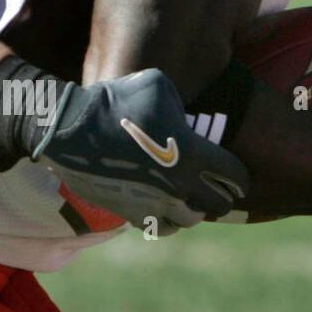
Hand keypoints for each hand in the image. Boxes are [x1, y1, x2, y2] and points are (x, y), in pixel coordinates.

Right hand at [33, 68, 248, 230]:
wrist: (71, 128)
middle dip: (221, 199)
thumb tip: (184, 114)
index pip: (235, 176)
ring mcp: (154, 201)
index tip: (238, 179)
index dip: (240, 178)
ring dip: (193, 212)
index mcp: (192, 152)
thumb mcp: (158, 85)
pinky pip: (159, 227)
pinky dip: (167, 221)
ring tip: (189, 202)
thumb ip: (181, 103)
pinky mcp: (130, 212)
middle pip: (217, 206)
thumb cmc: (116, 100)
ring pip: (189, 220)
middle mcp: (179, 183)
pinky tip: (163, 208)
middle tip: (217, 192)